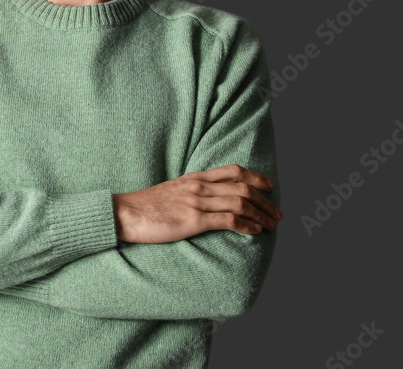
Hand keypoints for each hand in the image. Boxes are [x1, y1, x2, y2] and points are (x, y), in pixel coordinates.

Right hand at [113, 164, 281, 243]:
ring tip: (271, 225)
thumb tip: (207, 200)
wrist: (125, 213)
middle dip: (265, 201)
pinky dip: (246, 225)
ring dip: (261, 215)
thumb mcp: (172, 191)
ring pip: (240, 203)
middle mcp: (199, 186)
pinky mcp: (193, 220)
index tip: (270, 186)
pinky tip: (255, 231)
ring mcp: (197, 202)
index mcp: (195, 178)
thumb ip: (191, 192)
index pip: (233, 171)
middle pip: (243, 188)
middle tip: (277, 213)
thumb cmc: (145, 206)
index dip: (256, 178)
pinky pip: (228, 220)